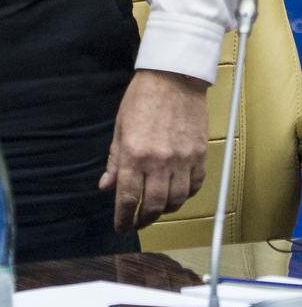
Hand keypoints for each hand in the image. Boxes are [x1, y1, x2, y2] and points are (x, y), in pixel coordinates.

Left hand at [99, 69, 207, 231]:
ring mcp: (183, 160)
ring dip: (164, 210)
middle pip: (154, 205)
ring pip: (176, 200)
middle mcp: (159, 162)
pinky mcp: (200, 156)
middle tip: (137, 222)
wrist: (173, 79)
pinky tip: (175, 195)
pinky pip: (194, 187)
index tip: (120, 227)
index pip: (128, 197)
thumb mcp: (119, 128)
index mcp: (135, 154)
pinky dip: (184, 196)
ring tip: (154, 210)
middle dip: (143, 218)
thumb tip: (106, 185)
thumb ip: (115, 160)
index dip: (123, 217)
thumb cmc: (141, 99)